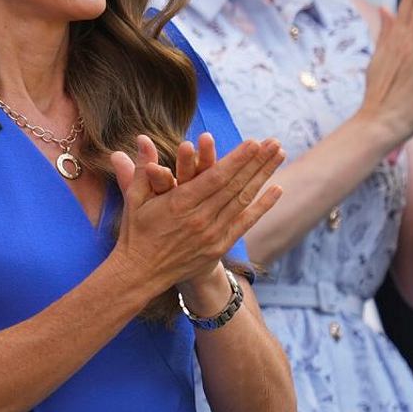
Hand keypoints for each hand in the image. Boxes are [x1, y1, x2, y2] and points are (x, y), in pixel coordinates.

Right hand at [109, 133, 283, 292]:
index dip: (236, 159)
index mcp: (178, 204)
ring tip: (278, 155)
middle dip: (256, 161)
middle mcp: (200, 219)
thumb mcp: (134, 197)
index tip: (254, 142)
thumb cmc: (136, 231)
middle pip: (235, 186)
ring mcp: (212, 234)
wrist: (141, 273)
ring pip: (243, 200)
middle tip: (274, 142)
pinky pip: (245, 223)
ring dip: (263, 176)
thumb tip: (143, 138)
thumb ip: (142, 167)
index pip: (215, 178)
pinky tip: (277, 189)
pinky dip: (262, 206)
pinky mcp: (219, 246)